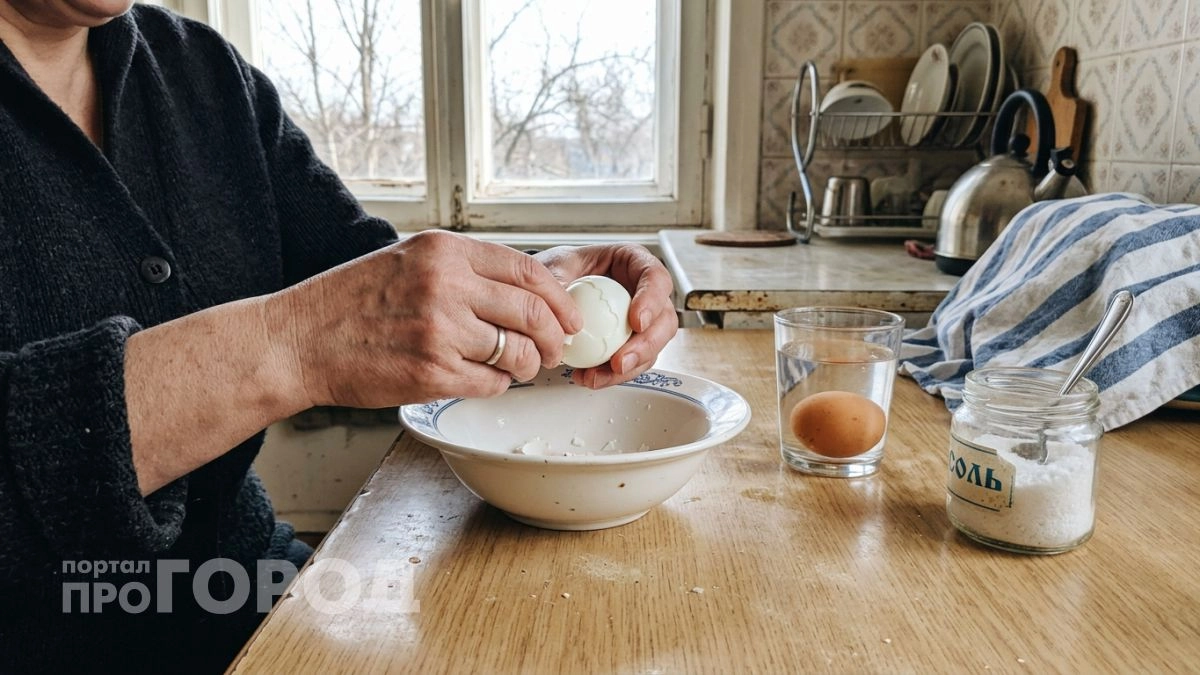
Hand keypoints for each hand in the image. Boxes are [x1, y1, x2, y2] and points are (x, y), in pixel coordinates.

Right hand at [267, 230, 582, 407]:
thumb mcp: (406, 259)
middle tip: (556, 349)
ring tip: (516, 367)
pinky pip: (489, 384)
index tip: (569, 316)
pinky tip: (480, 379)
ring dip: (525, 365)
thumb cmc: (348, 302)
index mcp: (443, 251)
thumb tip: (521, 290)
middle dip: (555, 337)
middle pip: (533, 312)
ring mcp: (440, 331)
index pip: (528, 270)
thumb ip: (461, 268)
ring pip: (516, 352)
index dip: (559, 298)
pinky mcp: (431, 373)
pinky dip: (494, 385)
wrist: (297, 340)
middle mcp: (446, 285)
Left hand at [534, 243, 676, 387]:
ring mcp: (641, 319)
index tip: (636, 321)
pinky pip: (632, 362)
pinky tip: (591, 377)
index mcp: (634, 262)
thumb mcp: (555, 265)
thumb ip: (558, 281)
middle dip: (646, 345)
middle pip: (664, 319)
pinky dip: (613, 374)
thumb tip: (559, 308)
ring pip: (653, 346)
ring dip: (629, 366)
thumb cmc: (561, 268)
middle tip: (620, 361)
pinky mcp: (630, 341)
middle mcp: (644, 291)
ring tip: (598, 376)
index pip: (656, 277)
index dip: (652, 300)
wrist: (551, 290)